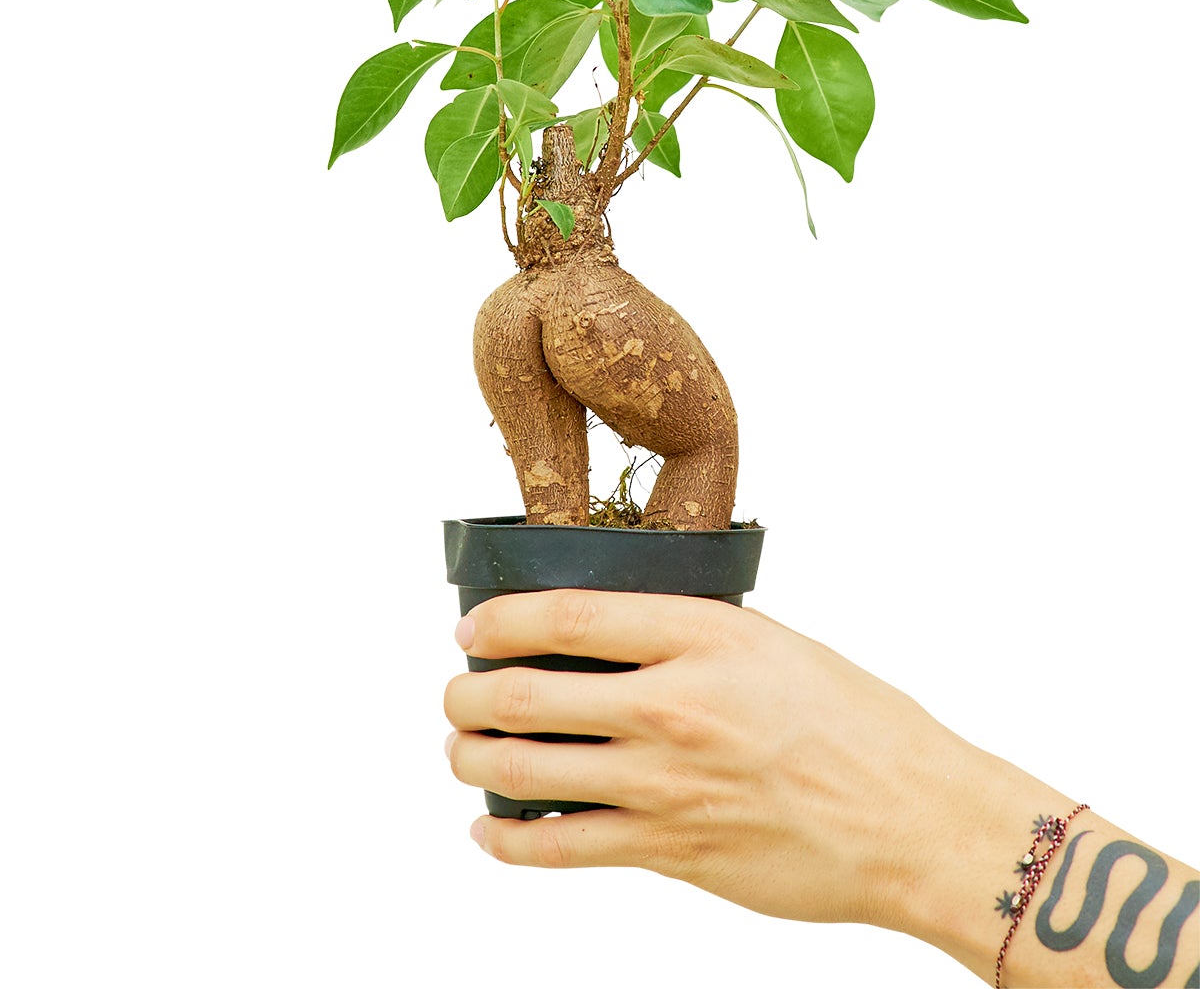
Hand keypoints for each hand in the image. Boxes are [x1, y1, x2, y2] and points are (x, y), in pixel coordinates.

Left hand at [443, 589, 1003, 931]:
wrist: (913, 818)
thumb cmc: (854, 722)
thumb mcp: (770, 643)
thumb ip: (688, 636)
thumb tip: (608, 639)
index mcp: (703, 636)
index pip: (567, 615)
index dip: (501, 619)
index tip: (473, 624)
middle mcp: (673, 706)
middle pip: (528, 694)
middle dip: (469, 694)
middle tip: (457, 692)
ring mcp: (667, 785)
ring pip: (528, 772)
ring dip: (474, 761)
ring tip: (462, 751)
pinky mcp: (671, 853)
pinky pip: (562, 849)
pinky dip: (509, 842)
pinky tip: (491, 831)